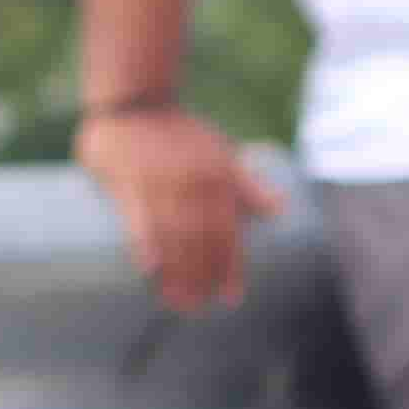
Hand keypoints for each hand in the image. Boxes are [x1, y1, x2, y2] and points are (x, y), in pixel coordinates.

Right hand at [73, 105, 285, 313]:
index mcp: (217, 177)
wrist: (136, 100)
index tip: (230, 297)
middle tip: (197, 308)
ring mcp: (160, 182)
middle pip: (200, 240)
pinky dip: (145, 245)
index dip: (230, 266)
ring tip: (176, 301)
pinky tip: (149, 269)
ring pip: (172, 236)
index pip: (227, 232)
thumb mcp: (220, 153)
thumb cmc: (179, 132)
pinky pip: (138, 220)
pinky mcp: (130, 181)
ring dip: (176, 272)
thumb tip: (279, 210)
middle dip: (201, 277)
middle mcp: (193, 182)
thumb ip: (246, 185)